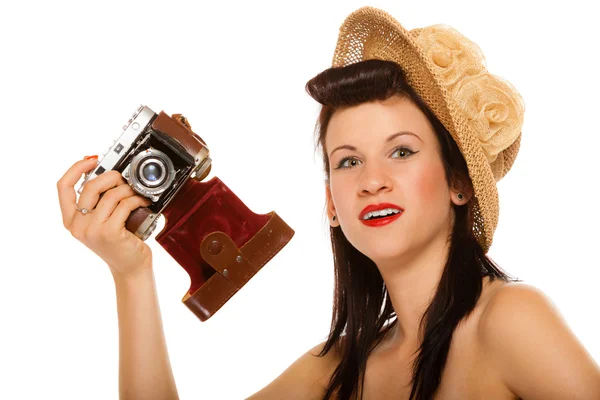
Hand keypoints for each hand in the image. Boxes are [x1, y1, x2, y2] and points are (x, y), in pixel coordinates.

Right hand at [57, 157, 153, 278]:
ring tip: (136, 192)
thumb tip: (106, 171)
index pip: (63, 187)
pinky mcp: (110, 233)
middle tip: (123, 178)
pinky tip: (143, 201)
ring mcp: (93, 230)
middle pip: (90, 186)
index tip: (92, 159)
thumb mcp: (100, 221)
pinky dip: (136, 199)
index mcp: (71, 220)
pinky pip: (124, 205)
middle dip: (111, 176)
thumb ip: (97, 201)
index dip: (76, 168)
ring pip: (110, 195)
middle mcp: (78, 226)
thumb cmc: (119, 242)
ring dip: (127, 189)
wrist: (130, 268)